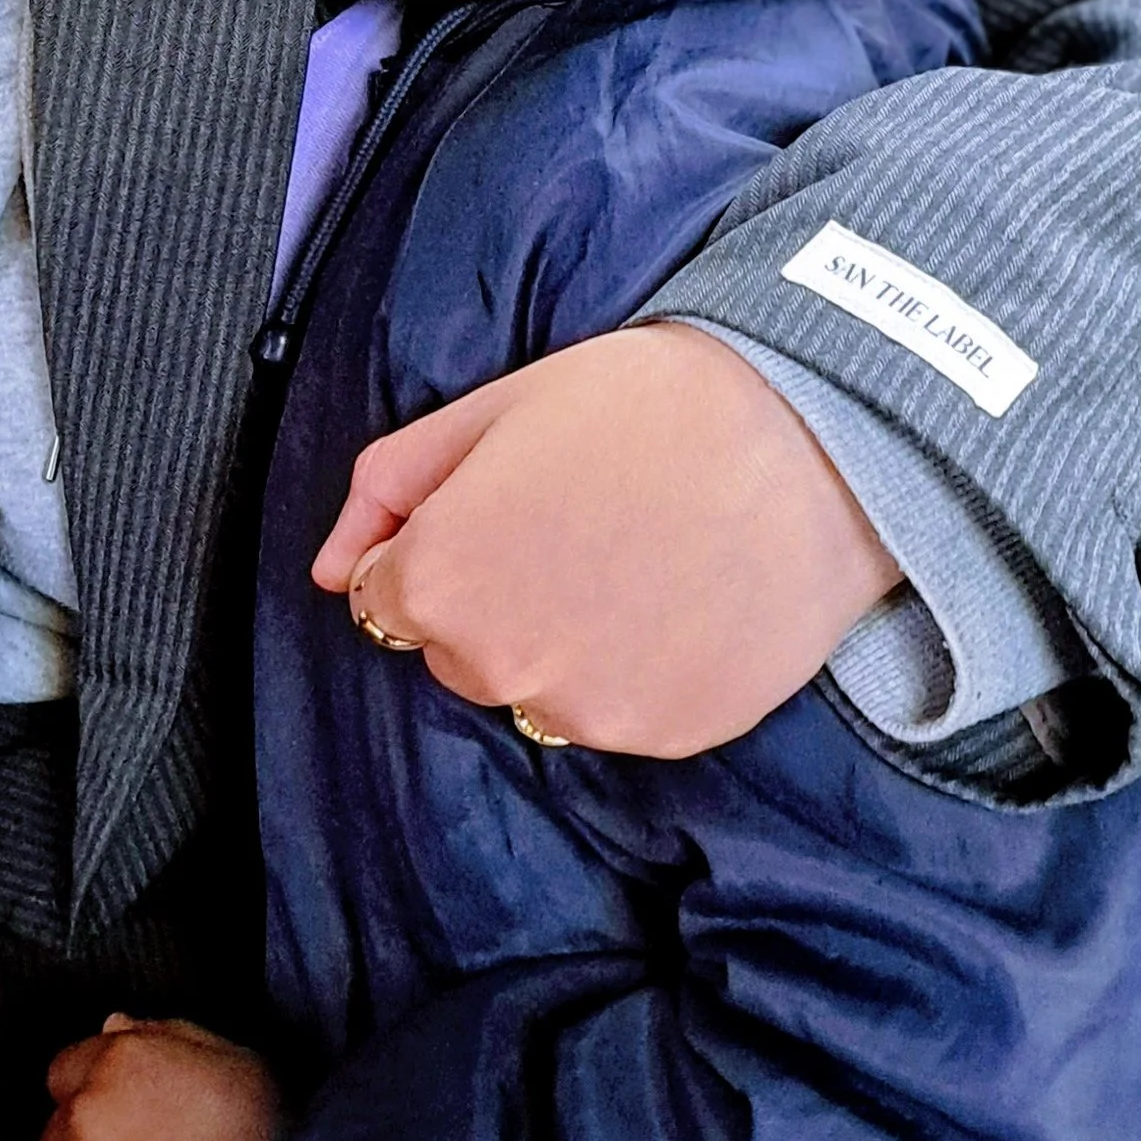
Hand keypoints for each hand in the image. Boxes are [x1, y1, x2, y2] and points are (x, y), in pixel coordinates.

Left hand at [316, 327, 899, 759]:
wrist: (812, 437)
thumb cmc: (648, 404)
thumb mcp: (492, 409)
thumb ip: (389, 490)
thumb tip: (328, 570)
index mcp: (443, 580)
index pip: (385, 600)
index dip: (441, 545)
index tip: (505, 505)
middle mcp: (501, 666)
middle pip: (459, 650)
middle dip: (494, 595)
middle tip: (578, 517)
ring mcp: (589, 709)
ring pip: (537, 688)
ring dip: (563, 640)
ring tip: (638, 556)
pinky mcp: (666, 735)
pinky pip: (617, 713)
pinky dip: (636, 669)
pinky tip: (680, 595)